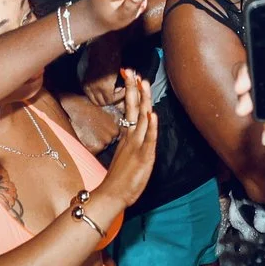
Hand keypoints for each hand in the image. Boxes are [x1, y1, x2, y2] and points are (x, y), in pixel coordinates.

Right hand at [96, 71, 159, 208]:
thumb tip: (133, 124)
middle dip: (133, 88)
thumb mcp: (125, 153)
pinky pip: (148, 140)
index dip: (131, 90)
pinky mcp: (143, 157)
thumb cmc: (119, 177)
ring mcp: (137, 146)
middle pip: (133, 107)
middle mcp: (131, 137)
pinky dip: (151, 127)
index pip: (130, 107)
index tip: (129, 73)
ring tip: (143, 83)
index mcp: (128, 135)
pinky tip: (152, 114)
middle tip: (131, 70)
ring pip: (141, 119)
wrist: (111, 195)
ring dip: (143, 100)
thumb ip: (129, 138)